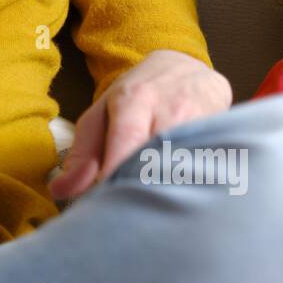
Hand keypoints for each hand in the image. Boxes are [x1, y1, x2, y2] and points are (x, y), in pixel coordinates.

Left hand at [48, 49, 232, 201]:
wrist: (186, 67)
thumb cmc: (138, 95)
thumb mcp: (101, 114)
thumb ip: (81, 154)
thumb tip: (60, 192)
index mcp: (135, 100)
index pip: (127, 142)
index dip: (117, 176)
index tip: (107, 204)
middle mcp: (171, 109)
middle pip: (156, 162)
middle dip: (140, 191)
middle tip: (127, 214)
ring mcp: (202, 123)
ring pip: (182, 171)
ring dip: (166, 193)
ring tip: (152, 206)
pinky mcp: (223, 137)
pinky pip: (206, 172)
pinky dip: (189, 189)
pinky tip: (178, 196)